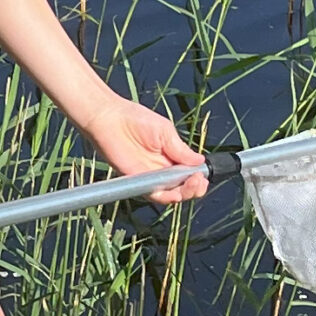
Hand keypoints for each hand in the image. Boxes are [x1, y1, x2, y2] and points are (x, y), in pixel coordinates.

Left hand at [81, 95, 207, 203]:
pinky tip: (175, 193)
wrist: (110, 119)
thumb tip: (200, 161)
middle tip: (199, 181)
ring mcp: (149, 177)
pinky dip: (166, 196)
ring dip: (184, 193)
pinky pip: (153, 195)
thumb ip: (181, 150)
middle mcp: (161, 170)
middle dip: (194, 188)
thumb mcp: (165, 131)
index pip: (188, 173)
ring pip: (171, 194)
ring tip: (193, 184)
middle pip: (182, 187)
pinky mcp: (137, 182)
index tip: (204, 176)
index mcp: (171, 157)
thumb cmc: (135, 119)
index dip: (198, 178)